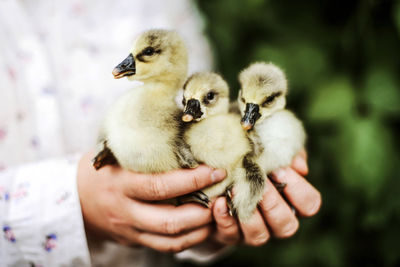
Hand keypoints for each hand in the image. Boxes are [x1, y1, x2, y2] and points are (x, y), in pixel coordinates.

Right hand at [77, 151, 225, 252]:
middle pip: (169, 220)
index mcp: (120, 183)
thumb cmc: (101, 167)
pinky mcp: (135, 240)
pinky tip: (202, 226)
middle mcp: (125, 210)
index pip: (159, 186)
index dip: (191, 181)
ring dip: (200, 228)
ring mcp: (130, 229)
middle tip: (222, 196)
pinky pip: (166, 247)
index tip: (215, 170)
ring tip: (217, 212)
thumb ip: (144, 146)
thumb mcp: (115, 151)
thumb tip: (181, 126)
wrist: (76, 198)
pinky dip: (189, 239)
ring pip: (171, 238)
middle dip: (202, 211)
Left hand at [212, 150, 320, 245]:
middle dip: (272, 202)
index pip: (309, 204)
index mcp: (293, 203)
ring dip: (248, 212)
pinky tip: (219, 201)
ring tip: (235, 189)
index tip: (278, 169)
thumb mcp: (270, 153)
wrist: (220, 181)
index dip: (297, 188)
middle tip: (258, 181)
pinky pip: (231, 234)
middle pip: (287, 225)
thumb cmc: (253, 163)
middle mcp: (278, 223)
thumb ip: (287, 154)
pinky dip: (225, 217)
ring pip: (260, 235)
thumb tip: (300, 166)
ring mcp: (255, 233)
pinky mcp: (232, 236)